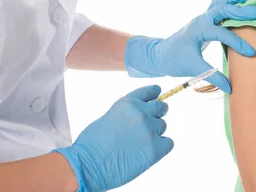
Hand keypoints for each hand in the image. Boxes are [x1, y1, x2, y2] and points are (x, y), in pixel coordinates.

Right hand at [54, 85, 172, 191]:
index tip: (158, 93)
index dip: (155, 93)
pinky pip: (168, 143)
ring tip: (138, 144)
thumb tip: (138, 118)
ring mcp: (150, 130)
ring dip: (154, 133)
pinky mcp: (156, 148)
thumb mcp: (109, 117)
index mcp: (128, 103)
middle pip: (161, 108)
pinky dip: (161, 147)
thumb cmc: (91, 144)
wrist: (87, 164)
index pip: (150, 91)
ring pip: (162, 126)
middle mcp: (141, 113)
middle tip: (151, 124)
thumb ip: (127, 114)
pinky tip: (148, 152)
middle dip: (158, 113)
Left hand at [124, 0, 255, 92]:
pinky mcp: (206, 19)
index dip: (238, 43)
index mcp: (199, 30)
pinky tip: (243, 1)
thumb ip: (212, 76)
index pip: (222, 33)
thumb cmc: (175, 60)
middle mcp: (202, 19)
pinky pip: (220, 7)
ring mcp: (203, 17)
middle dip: (242, 10)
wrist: (161, 54)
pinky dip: (232, 2)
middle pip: (223, 9)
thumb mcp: (193, 69)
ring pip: (222, 3)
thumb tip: (230, 88)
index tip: (252, 53)